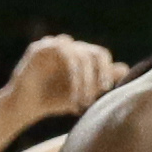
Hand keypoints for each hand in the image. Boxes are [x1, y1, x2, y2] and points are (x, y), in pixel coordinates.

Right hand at [2, 34, 125, 124]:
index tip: (108, 91)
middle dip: (98, 77)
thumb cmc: (56, 100)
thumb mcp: (83, 94)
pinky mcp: (39, 48)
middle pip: (94, 53)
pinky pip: (62, 51)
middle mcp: (69, 47)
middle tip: (97, 96)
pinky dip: (71, 71)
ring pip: (80, 54)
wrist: (26, 106)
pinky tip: (70, 92)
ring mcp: (54, 45)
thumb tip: (125, 68)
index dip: (108, 71)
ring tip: (81, 101)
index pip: (101, 55)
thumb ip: (101, 82)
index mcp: (81, 55)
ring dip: (84, 79)